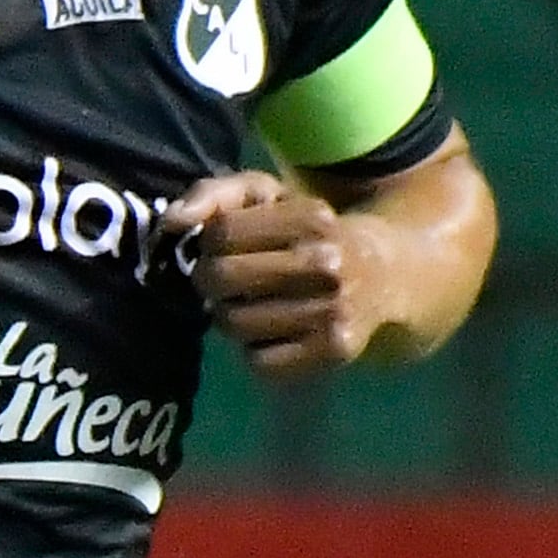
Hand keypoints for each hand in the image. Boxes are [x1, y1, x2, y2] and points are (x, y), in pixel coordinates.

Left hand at [177, 170, 417, 376]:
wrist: (385, 274)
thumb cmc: (309, 233)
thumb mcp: (271, 197)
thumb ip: (216, 195)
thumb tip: (172, 222)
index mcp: (310, 217)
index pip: (220, 232)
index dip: (209, 242)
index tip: (223, 246)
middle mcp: (324, 263)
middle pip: (219, 278)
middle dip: (209, 280)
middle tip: (225, 281)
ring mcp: (332, 310)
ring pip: (233, 323)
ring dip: (229, 317)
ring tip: (250, 305)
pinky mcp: (333, 351)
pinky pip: (259, 361)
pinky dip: (255, 350)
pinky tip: (271, 332)